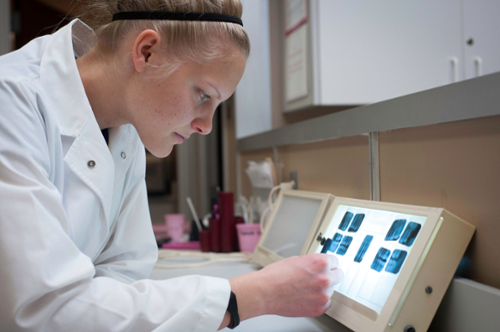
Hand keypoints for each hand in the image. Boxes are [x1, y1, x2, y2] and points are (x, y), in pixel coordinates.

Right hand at [224, 253, 342, 328]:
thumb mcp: (296, 260)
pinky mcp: (319, 309)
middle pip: (339, 275)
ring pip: (331, 290)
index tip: (327, 266)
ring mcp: (323, 295)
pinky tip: (306, 297)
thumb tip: (318, 266)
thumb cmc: (275, 275)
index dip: (329, 263)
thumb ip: (312, 262)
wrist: (265, 292)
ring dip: (323, 289)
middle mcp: (324, 278)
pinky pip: (326, 303)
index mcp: (320, 263)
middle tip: (320, 277)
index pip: (335, 261)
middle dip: (330, 275)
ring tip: (306, 288)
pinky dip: (319, 301)